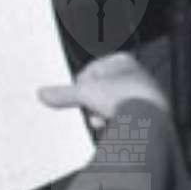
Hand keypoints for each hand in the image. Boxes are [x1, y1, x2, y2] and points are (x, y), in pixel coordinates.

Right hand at [38, 52, 168, 128]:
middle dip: (90, 103)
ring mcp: (141, 93)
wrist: (148, 119)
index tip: (78, 95)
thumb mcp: (86, 93)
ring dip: (100, 115)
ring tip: (101, 120)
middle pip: (99, 90)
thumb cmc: (121, 97)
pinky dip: (112, 124)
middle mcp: (134, 74)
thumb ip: (63, 94)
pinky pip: (120, 118)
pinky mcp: (144, 113)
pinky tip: (111, 128)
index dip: (81, 85)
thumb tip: (42, 93)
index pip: (91, 71)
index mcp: (122, 61)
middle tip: (88, 111)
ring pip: (108, 106)